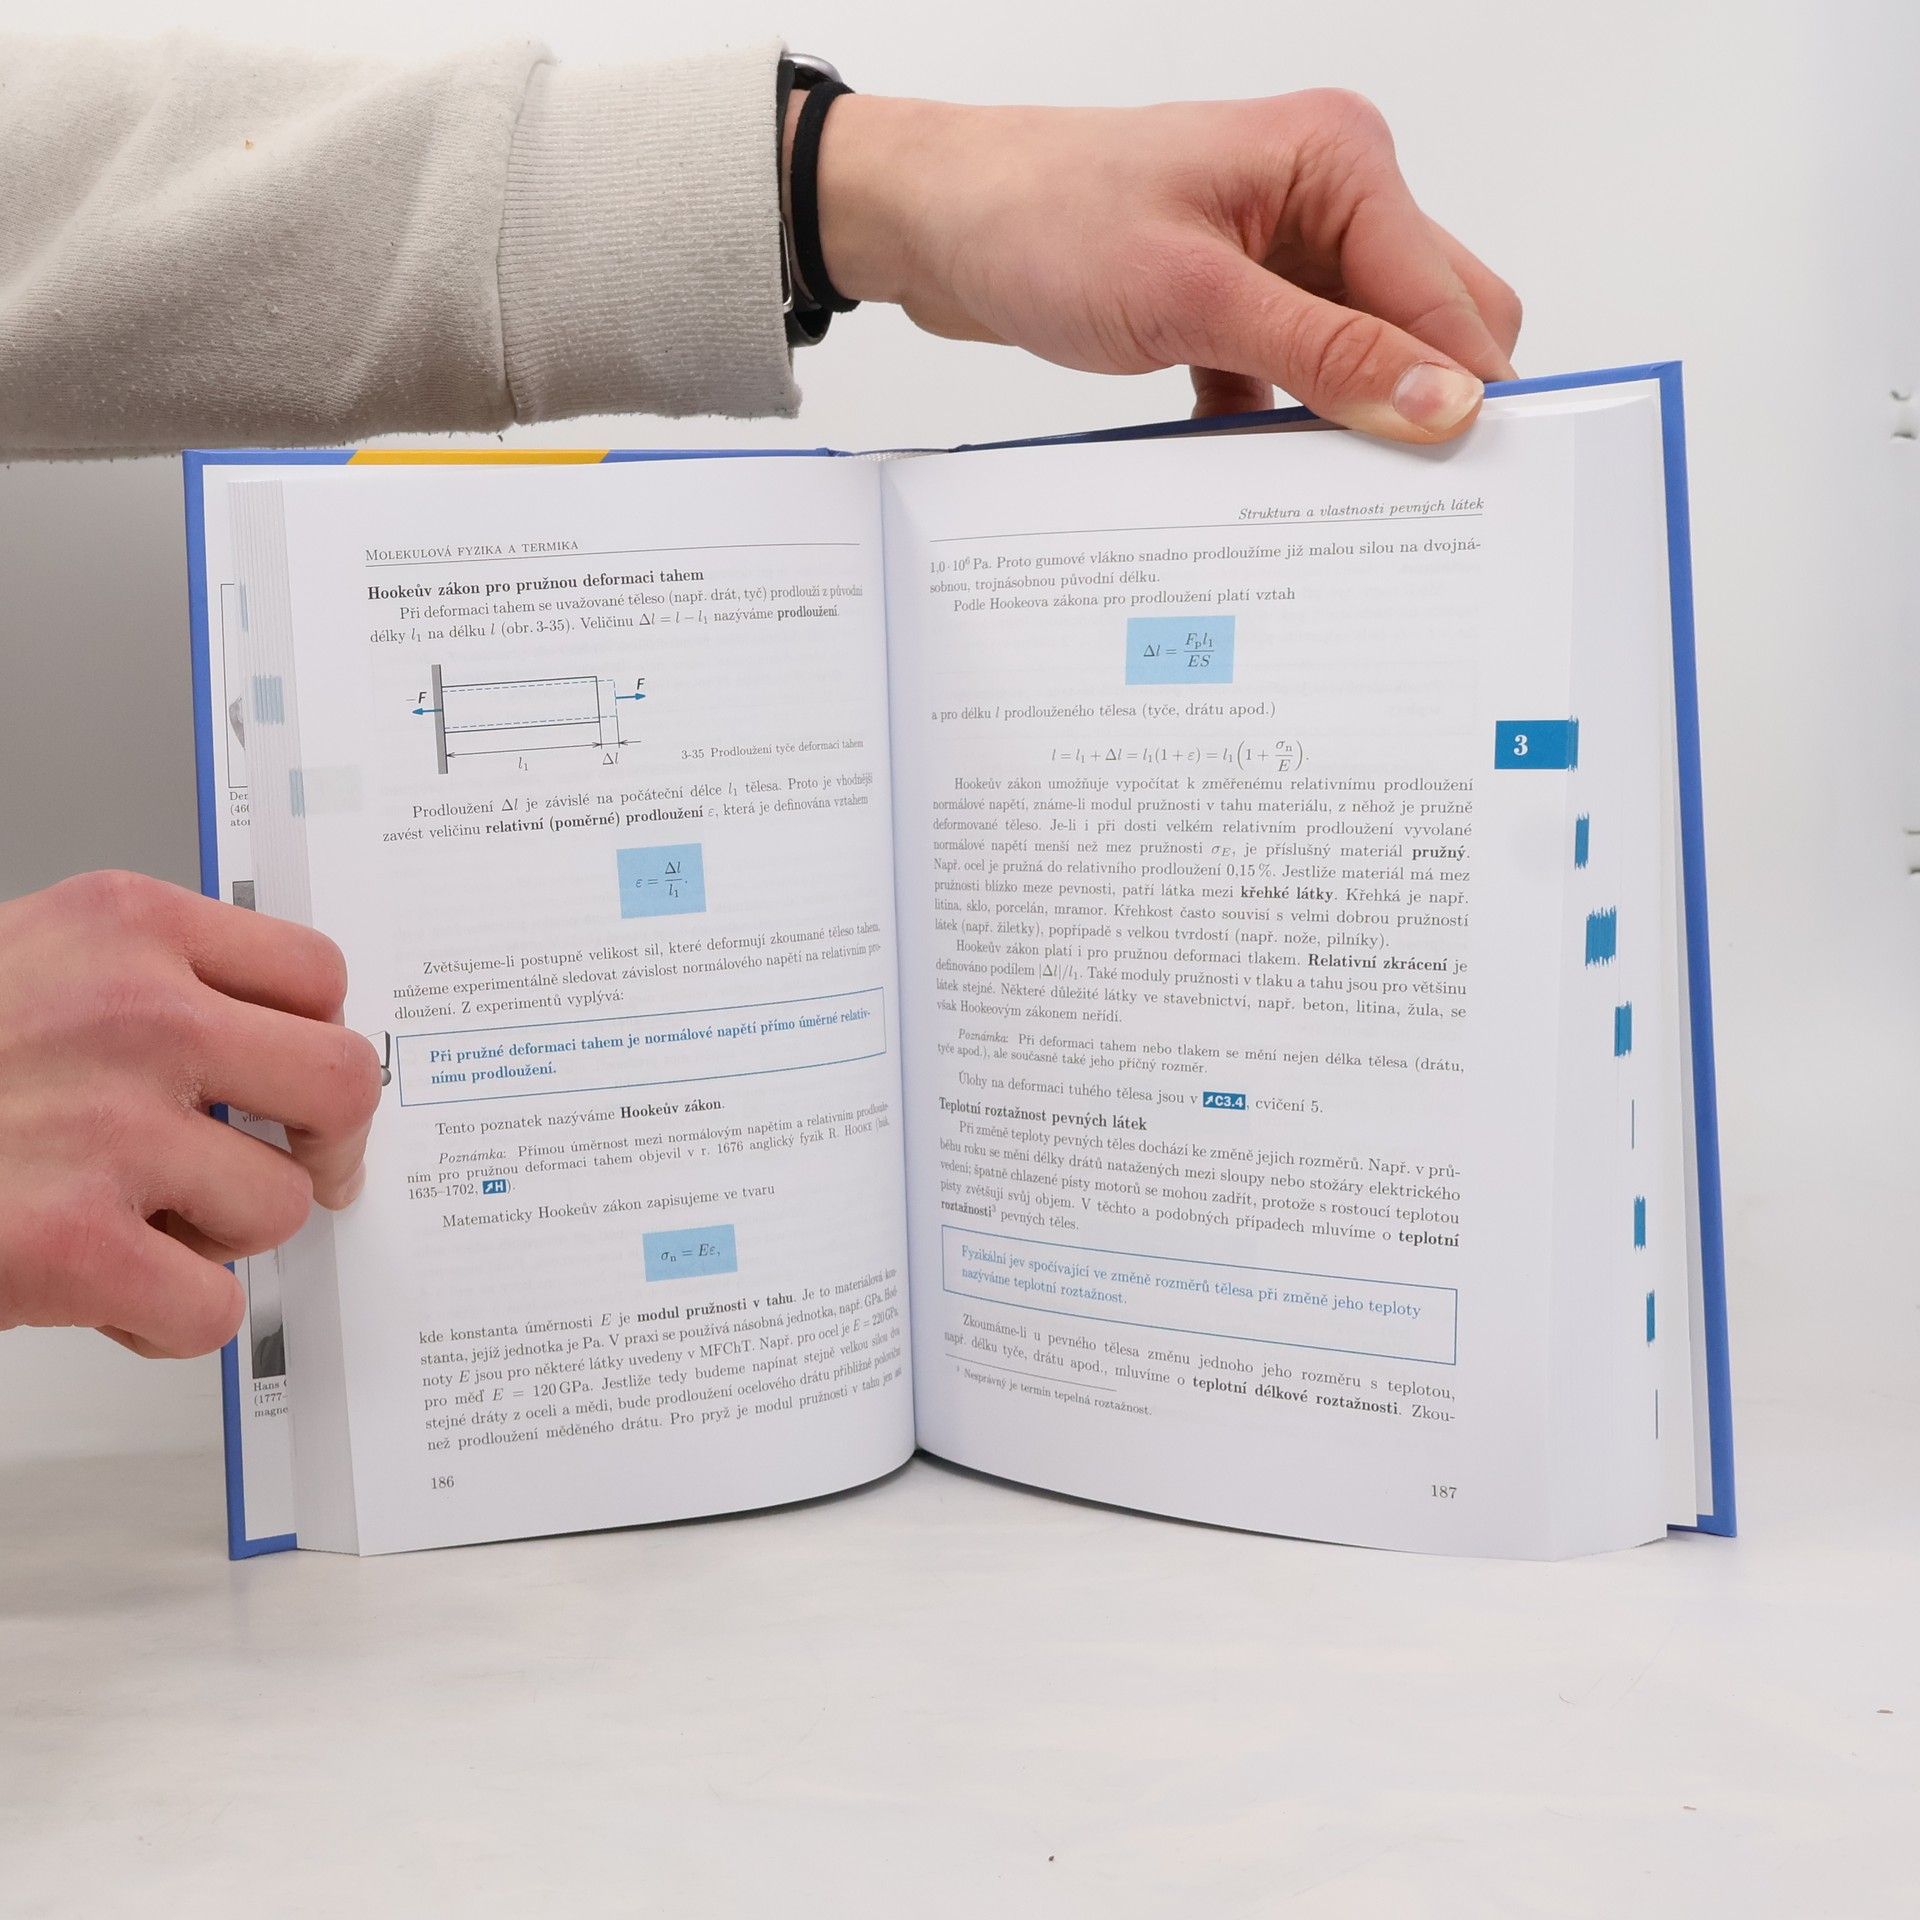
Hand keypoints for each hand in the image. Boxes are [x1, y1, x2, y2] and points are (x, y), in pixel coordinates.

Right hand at [0, 872, 380, 1357]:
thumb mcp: (25, 965)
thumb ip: (145, 982)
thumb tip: (268, 1043)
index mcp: (125, 925)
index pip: (315, 973)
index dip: (318, 1044)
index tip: (299, 1089)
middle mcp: (136, 1012)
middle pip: (342, 1082)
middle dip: (324, 1145)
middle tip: (287, 1174)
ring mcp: (108, 1128)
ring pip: (277, 1204)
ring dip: (219, 1236)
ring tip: (135, 1226)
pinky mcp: (70, 1245)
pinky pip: (213, 1305)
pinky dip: (167, 1319)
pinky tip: (105, 1292)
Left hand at [813, 89, 1519, 437]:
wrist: (936, 224)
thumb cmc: (1042, 222)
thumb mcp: (1193, 298)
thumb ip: (1325, 355)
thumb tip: (1443, 404)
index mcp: (1340, 163)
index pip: (1449, 298)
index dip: (1463, 395)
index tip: (1468, 491)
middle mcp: (1324, 197)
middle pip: (1425, 323)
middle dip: (1419, 408)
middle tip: (1402, 505)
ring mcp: (1281, 251)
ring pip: (1362, 359)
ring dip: (1347, 423)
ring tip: (1325, 498)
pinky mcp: (1238, 301)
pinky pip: (1296, 379)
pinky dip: (1281, 427)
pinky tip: (1252, 472)